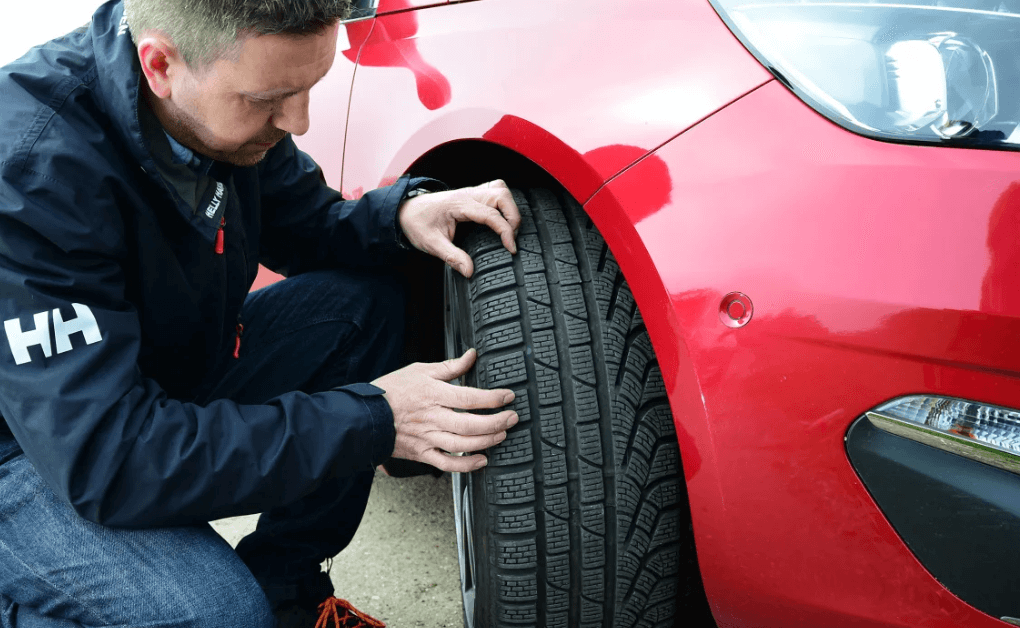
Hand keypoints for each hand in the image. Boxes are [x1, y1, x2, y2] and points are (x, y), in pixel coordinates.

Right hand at [372, 348, 518, 472]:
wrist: (364, 416)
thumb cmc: (392, 391)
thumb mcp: (420, 370)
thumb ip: (450, 366)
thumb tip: (472, 355)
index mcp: (433, 394)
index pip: (469, 397)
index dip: (493, 398)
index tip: (508, 396)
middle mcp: (432, 418)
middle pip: (471, 424)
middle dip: (497, 422)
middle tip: (512, 418)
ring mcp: (427, 438)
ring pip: (463, 445)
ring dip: (486, 441)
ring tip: (501, 435)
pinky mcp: (422, 453)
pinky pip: (447, 463)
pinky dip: (466, 465)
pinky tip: (482, 460)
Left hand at [398, 179, 519, 276]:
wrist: (405, 210)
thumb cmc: (417, 223)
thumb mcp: (431, 244)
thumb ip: (452, 257)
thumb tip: (469, 271)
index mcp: (459, 205)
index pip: (491, 214)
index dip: (506, 231)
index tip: (511, 248)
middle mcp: (467, 194)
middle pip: (502, 196)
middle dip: (513, 217)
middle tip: (511, 238)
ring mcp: (470, 192)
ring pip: (501, 190)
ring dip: (510, 208)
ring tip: (509, 229)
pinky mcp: (472, 194)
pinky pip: (494, 190)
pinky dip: (503, 203)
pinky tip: (502, 218)